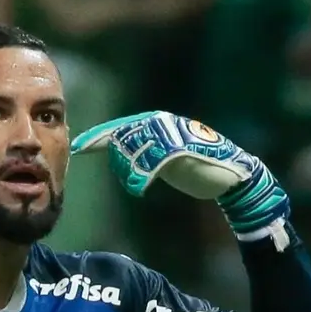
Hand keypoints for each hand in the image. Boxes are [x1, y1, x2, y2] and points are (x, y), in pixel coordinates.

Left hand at [70, 111, 290, 246]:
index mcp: (156, 123)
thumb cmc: (198, 167)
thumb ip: (144, 151)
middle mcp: (162, 124)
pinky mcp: (180, 149)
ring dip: (130, 171)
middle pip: (123, 139)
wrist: (232, 175)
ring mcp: (171, 135)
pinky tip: (141, 188)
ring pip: (134, 151)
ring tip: (138, 184)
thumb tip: (120, 155)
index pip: (119, 128)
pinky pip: (151, 162)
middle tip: (124, 178)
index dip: (97, 137)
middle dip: (118, 161)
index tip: (78, 148)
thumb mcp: (165, 156)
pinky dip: (141, 176)